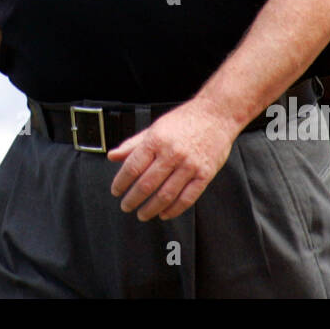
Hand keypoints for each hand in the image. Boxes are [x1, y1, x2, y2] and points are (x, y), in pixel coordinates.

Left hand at [107, 100, 238, 220]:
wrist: (216, 115)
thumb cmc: (184, 120)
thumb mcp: (155, 128)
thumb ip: (133, 144)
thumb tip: (113, 156)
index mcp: (156, 140)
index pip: (132, 167)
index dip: (121, 182)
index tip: (116, 191)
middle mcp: (172, 153)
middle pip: (146, 184)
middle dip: (133, 200)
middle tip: (126, 206)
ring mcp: (189, 165)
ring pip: (165, 195)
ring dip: (151, 209)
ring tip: (143, 214)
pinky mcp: (204, 174)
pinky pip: (187, 198)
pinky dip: (174, 210)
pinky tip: (165, 213)